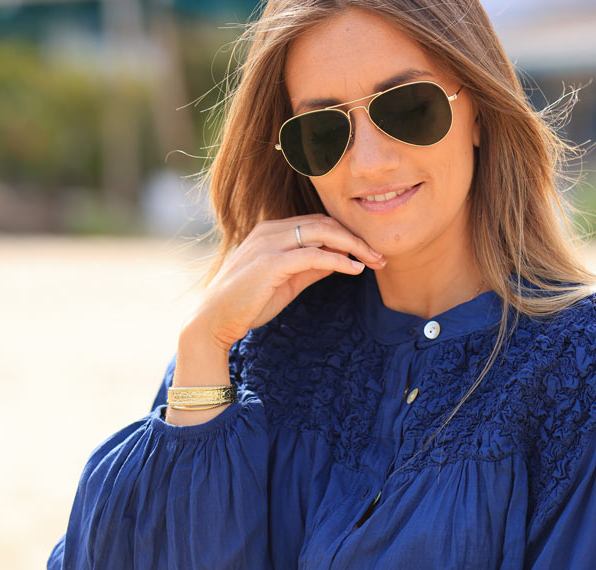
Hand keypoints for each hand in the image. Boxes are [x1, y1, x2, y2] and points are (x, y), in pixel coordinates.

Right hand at [184, 215, 385, 352]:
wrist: (214, 320)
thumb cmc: (247, 303)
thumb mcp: (286, 282)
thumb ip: (309, 268)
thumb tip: (338, 263)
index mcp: (272, 231)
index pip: (318, 222)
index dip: (347, 234)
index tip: (369, 252)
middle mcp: (271, 230)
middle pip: (324, 223)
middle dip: (356, 237)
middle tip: (380, 255)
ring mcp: (269, 244)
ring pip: (322, 233)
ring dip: (353, 246)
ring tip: (374, 260)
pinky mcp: (270, 263)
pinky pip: (313, 255)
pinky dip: (338, 261)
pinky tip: (354, 269)